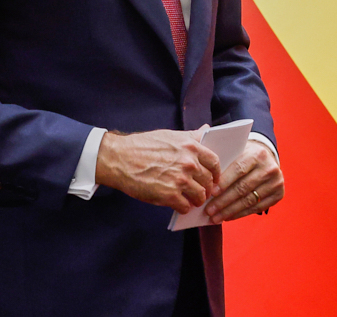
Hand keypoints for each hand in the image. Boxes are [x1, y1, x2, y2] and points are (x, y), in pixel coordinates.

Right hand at [94, 128, 220, 212]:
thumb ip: (191, 136)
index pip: (215, 162)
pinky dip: (183, 208)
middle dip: (207, 189)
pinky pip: (185, 206)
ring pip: (199, 196)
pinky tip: (178, 205)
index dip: (216, 173)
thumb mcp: (171, 135)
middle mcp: (189, 163)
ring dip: (196, 200)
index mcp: (191, 146)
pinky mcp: (169, 195)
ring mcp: (180, 180)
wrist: (120, 158)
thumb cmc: (143, 145)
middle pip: (208, 181)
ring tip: (191, 200)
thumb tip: (207, 129)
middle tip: (202, 192)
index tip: (214, 178)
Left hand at [204, 140, 283, 221]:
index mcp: (258, 154)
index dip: (224, 183)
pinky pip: (257, 208)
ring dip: (230, 211)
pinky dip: (241, 214)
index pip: (239, 170)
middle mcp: (270, 168)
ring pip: (249, 200)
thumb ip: (224, 162)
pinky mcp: (279, 194)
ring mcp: (276, 181)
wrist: (267, 159)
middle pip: (243, 188)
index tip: (210, 193)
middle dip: (223, 201)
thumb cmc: (244, 157)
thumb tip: (205, 181)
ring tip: (215, 217)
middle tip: (209, 211)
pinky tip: (228, 217)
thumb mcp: (237, 153)